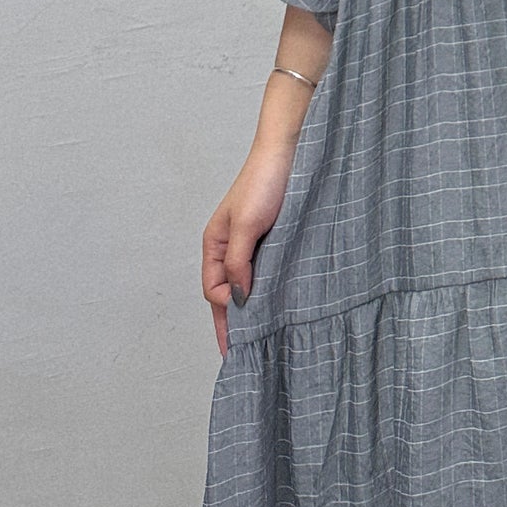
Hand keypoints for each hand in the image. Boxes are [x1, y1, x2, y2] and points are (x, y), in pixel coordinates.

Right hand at [201, 143, 296, 357]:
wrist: (292, 150)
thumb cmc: (264, 182)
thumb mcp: (246, 225)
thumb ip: (238, 263)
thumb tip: (238, 300)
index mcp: (215, 244)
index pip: (214, 290)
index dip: (227, 310)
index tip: (245, 326)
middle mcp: (231, 247)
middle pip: (229, 293)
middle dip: (235, 321)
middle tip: (248, 356)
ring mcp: (254, 244)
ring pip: (249, 284)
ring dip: (255, 306)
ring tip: (266, 338)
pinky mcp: (276, 240)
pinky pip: (269, 272)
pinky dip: (271, 289)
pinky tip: (282, 303)